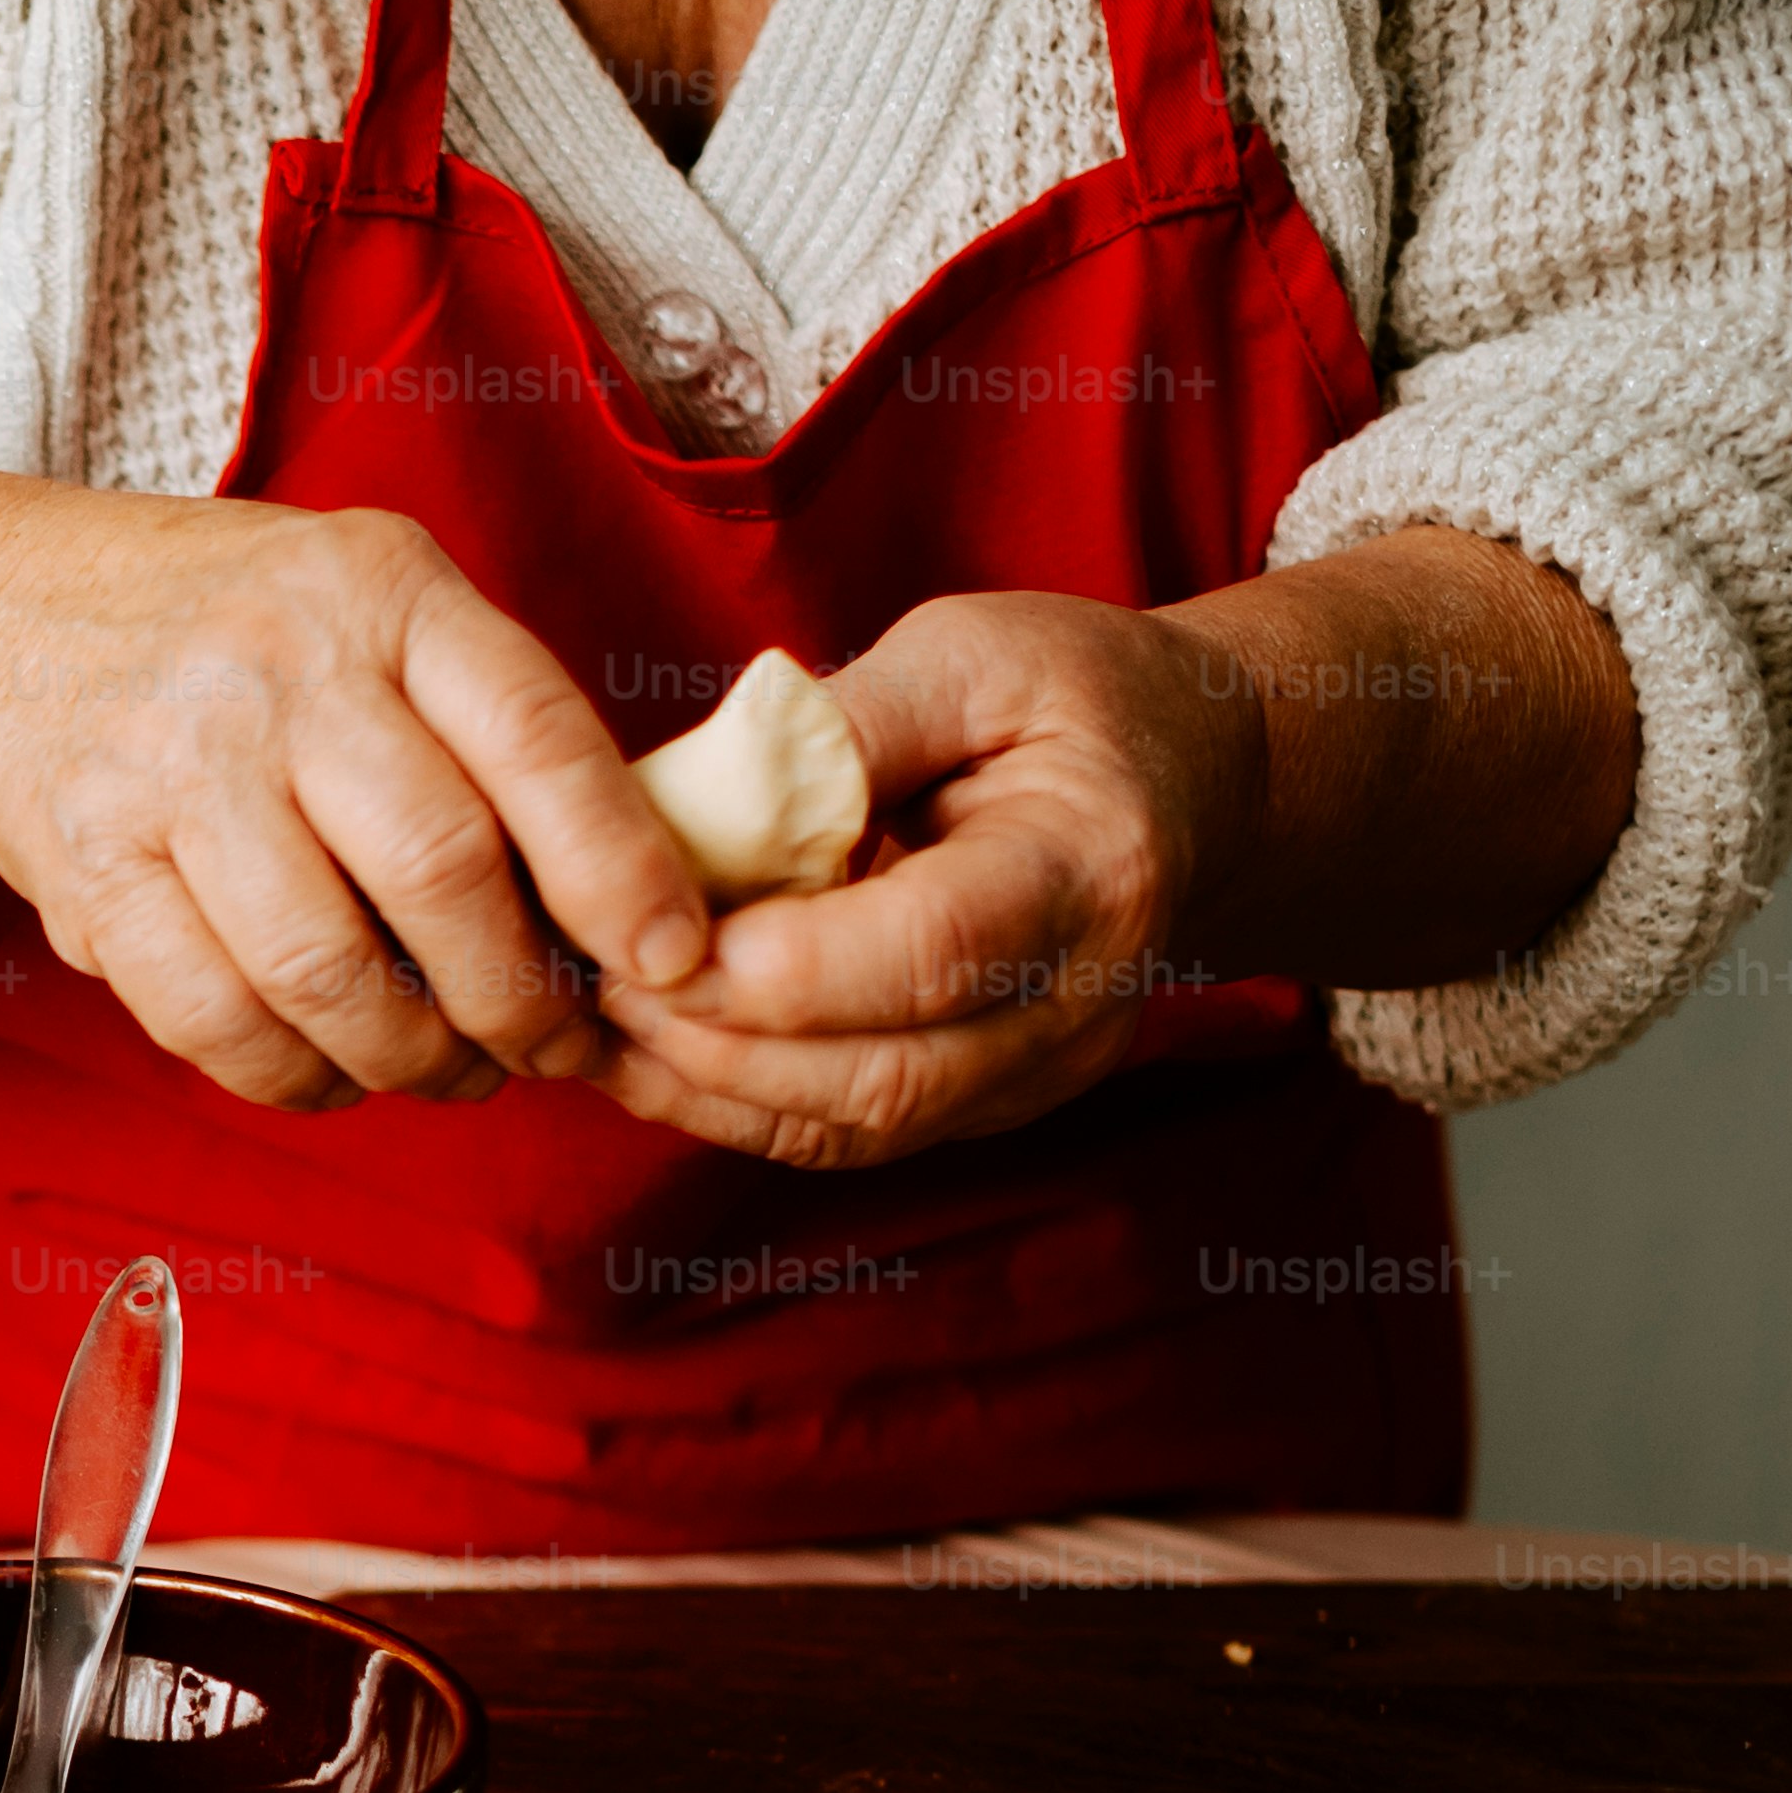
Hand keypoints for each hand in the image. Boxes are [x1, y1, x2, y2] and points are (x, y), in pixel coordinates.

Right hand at [0, 496, 720, 1107]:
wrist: (0, 631)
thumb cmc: (238, 641)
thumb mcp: (375, 612)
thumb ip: (490, 725)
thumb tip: (629, 910)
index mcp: (384, 592)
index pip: (537, 740)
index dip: (621, 871)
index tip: (671, 963)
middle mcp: (277, 668)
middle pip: (440, 873)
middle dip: (519, 999)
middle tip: (549, 1046)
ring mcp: (173, 770)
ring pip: (329, 971)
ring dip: (411, 1057)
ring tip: (448, 1070)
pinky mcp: (94, 870)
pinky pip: (218, 1022)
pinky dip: (295, 1079)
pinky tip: (331, 1073)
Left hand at [591, 589, 1259, 1168]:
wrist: (1190, 782)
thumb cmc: (1075, 699)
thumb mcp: (970, 655)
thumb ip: (843, 726)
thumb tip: (707, 796)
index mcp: (1090, 865)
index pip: (936, 950)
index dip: (791, 968)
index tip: (665, 941)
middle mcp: (1077, 1000)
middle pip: (885, 1076)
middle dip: (722, 1046)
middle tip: (601, 984)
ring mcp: (1036, 1073)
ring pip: (851, 1130)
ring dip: (709, 1092)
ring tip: (602, 1024)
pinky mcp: (983, 1105)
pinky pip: (842, 1137)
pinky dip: (734, 1106)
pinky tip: (652, 1053)